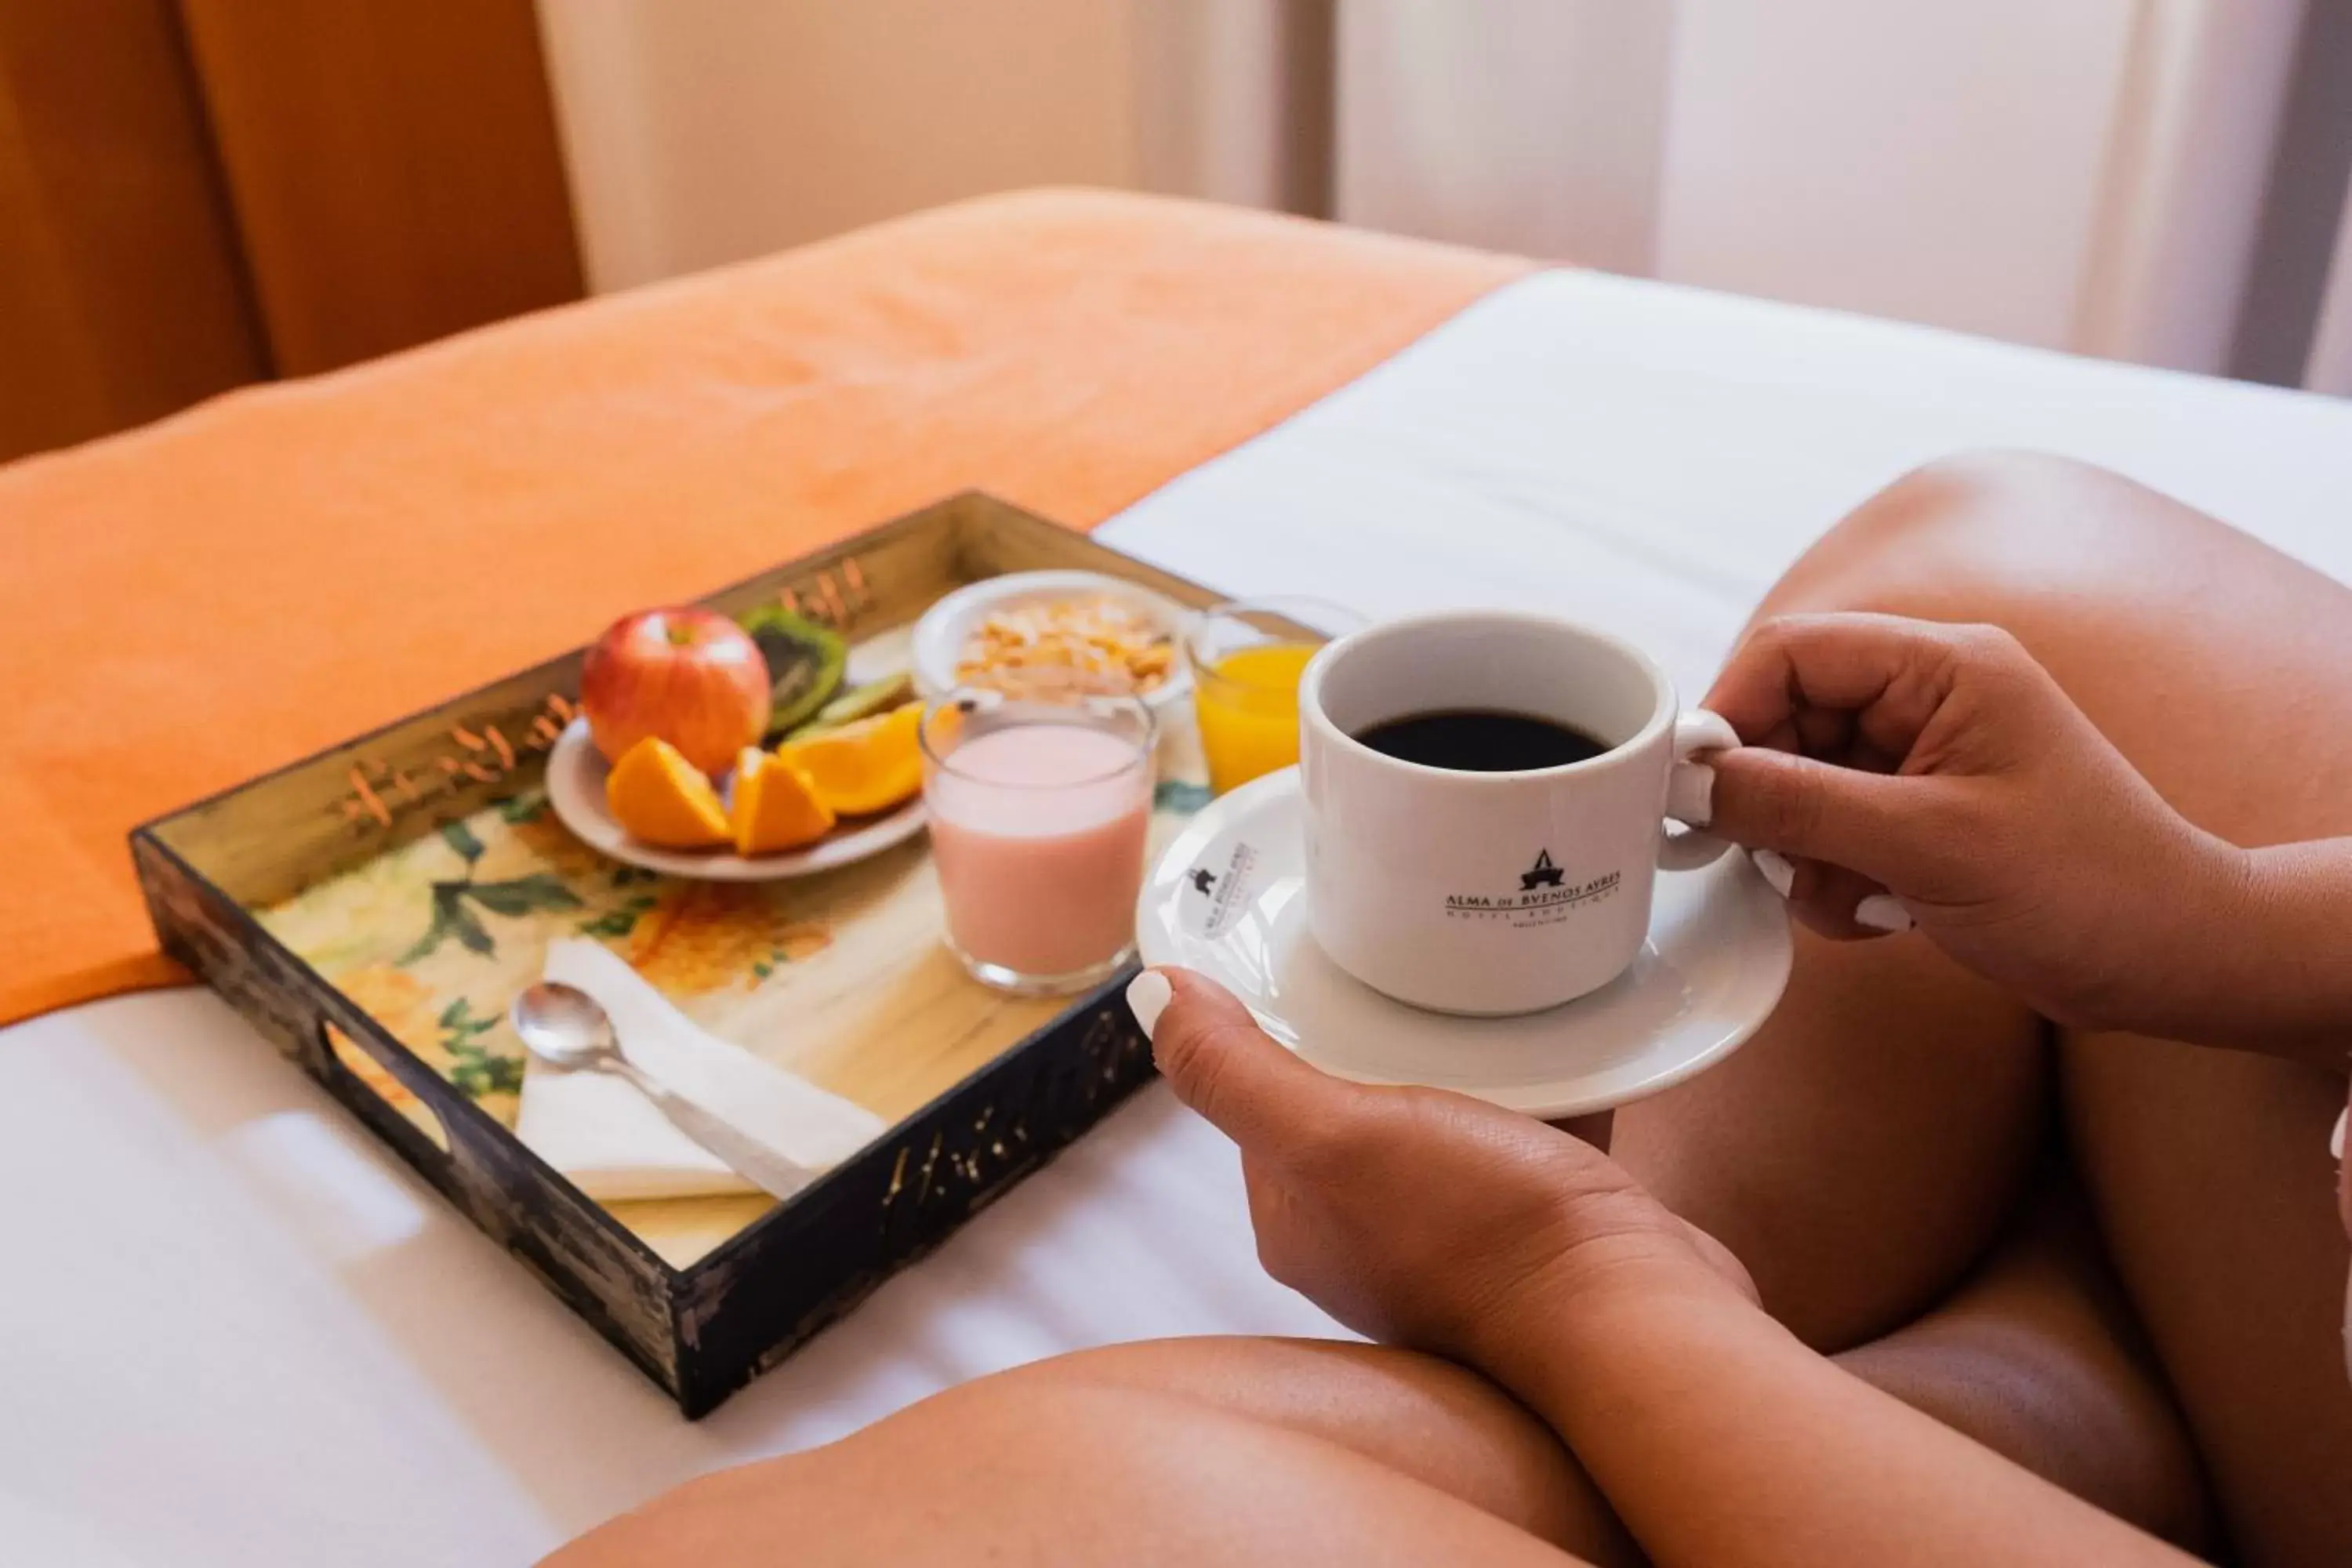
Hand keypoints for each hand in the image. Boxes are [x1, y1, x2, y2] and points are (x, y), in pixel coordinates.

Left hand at [1132, 969, 1752, 1369]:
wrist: (1631, 1319)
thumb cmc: (1481, 1233)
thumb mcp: (1334, 1132)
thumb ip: (1237, 1071)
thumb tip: (1151, 994)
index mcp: (1295, 1221)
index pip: (1264, 1098)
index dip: (1286, 1028)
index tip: (1321, 966)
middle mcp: (1362, 1242)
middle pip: (1352, 1106)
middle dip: (1379, 1039)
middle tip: (1414, 972)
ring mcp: (1449, 1245)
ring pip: (1438, 1121)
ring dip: (1459, 1064)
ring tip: (1487, 1000)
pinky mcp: (1528, 1236)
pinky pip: (1516, 1141)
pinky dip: (1531, 1092)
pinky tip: (1550, 1046)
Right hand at [1702, 613, 2246, 1036]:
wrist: (2171, 960)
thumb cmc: (2085, 889)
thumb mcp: (1928, 845)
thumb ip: (1802, 804)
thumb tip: (1695, 781)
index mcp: (1943, 666)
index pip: (1791, 652)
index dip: (1730, 711)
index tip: (1694, 788)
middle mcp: (1929, 699)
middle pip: (1786, 719)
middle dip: (1769, 797)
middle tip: (1773, 860)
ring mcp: (1923, 760)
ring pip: (1799, 784)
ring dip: (1803, 850)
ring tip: (1856, 897)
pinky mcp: (1919, 817)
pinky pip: (1829, 831)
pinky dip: (1832, 879)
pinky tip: (1881, 915)